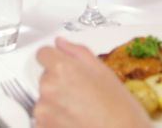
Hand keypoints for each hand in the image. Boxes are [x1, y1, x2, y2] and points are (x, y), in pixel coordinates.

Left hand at [34, 38, 150, 127]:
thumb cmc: (120, 110)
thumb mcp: (104, 72)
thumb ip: (78, 53)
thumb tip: (61, 43)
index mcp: (63, 68)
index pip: (43, 53)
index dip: (54, 59)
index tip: (62, 67)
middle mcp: (49, 87)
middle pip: (45, 78)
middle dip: (60, 84)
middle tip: (82, 95)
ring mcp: (44, 109)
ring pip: (44, 100)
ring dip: (57, 105)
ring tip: (81, 112)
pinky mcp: (42, 127)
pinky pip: (43, 120)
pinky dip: (55, 122)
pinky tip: (75, 123)